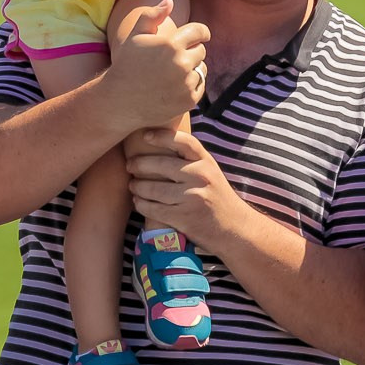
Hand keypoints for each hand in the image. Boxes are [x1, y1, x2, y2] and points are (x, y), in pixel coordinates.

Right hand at [106, 4, 207, 128]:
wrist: (120, 101)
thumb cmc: (126, 65)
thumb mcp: (134, 36)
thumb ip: (152, 15)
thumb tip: (170, 0)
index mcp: (171, 44)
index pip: (199, 31)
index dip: (202, 32)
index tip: (203, 35)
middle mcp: (182, 63)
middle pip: (201, 51)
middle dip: (191, 51)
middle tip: (177, 56)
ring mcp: (186, 83)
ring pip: (201, 69)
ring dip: (192, 68)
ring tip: (175, 71)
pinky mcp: (189, 100)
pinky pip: (199, 86)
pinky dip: (192, 84)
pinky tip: (176, 85)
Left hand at [125, 127, 234, 244]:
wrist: (234, 229)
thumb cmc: (218, 198)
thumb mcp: (211, 173)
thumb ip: (191, 161)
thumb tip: (161, 143)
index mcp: (206, 162)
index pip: (183, 142)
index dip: (162, 136)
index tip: (144, 135)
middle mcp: (200, 176)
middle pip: (161, 165)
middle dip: (139, 164)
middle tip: (130, 165)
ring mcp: (192, 197)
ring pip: (154, 188)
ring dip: (137, 186)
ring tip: (132, 185)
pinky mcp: (184, 217)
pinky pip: (154, 208)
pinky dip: (141, 204)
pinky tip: (138, 201)